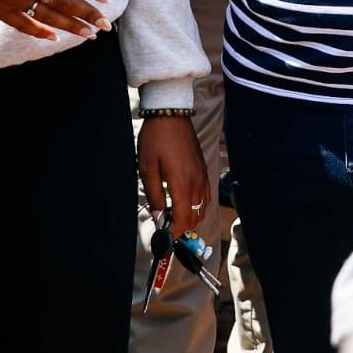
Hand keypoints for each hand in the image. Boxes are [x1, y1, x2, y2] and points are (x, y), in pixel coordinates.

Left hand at [138, 115, 210, 237]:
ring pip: (201, 208)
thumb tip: (159, 215)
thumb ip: (154, 195)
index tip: (164, 239)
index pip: (184, 220)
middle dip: (180, 226)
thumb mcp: (147, 167)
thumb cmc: (155, 139)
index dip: (174, 233)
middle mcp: (197, 183)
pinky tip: (183, 201)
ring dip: (189, 216)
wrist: (171, 114)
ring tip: (171, 213)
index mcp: (182, 185)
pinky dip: (196, 205)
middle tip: (164, 225)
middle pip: (194, 217)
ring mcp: (203, 176)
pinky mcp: (204, 170)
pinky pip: (205, 196)